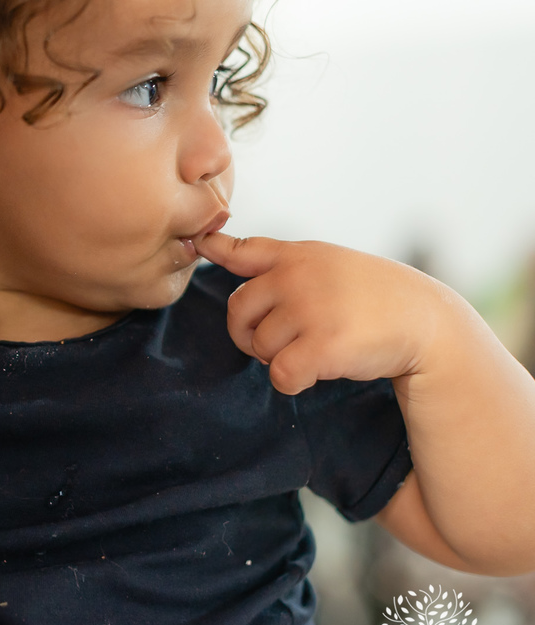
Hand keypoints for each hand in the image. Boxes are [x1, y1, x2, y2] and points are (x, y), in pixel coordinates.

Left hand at [194, 232, 449, 394]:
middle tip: (284, 339)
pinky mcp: (322, 345)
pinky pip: (279, 374)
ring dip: (281, 357)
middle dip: (251, 333)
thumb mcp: (325, 262)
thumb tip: (212, 246)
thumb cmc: (370, 296)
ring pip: (259, 348)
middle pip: (238, 313)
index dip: (215, 249)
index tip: (198, 243)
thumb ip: (274, 260)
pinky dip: (294, 381)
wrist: (426, 322)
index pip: (243, 250)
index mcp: (296, 255)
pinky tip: (319, 368)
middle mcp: (296, 276)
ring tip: (318, 345)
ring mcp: (309, 309)